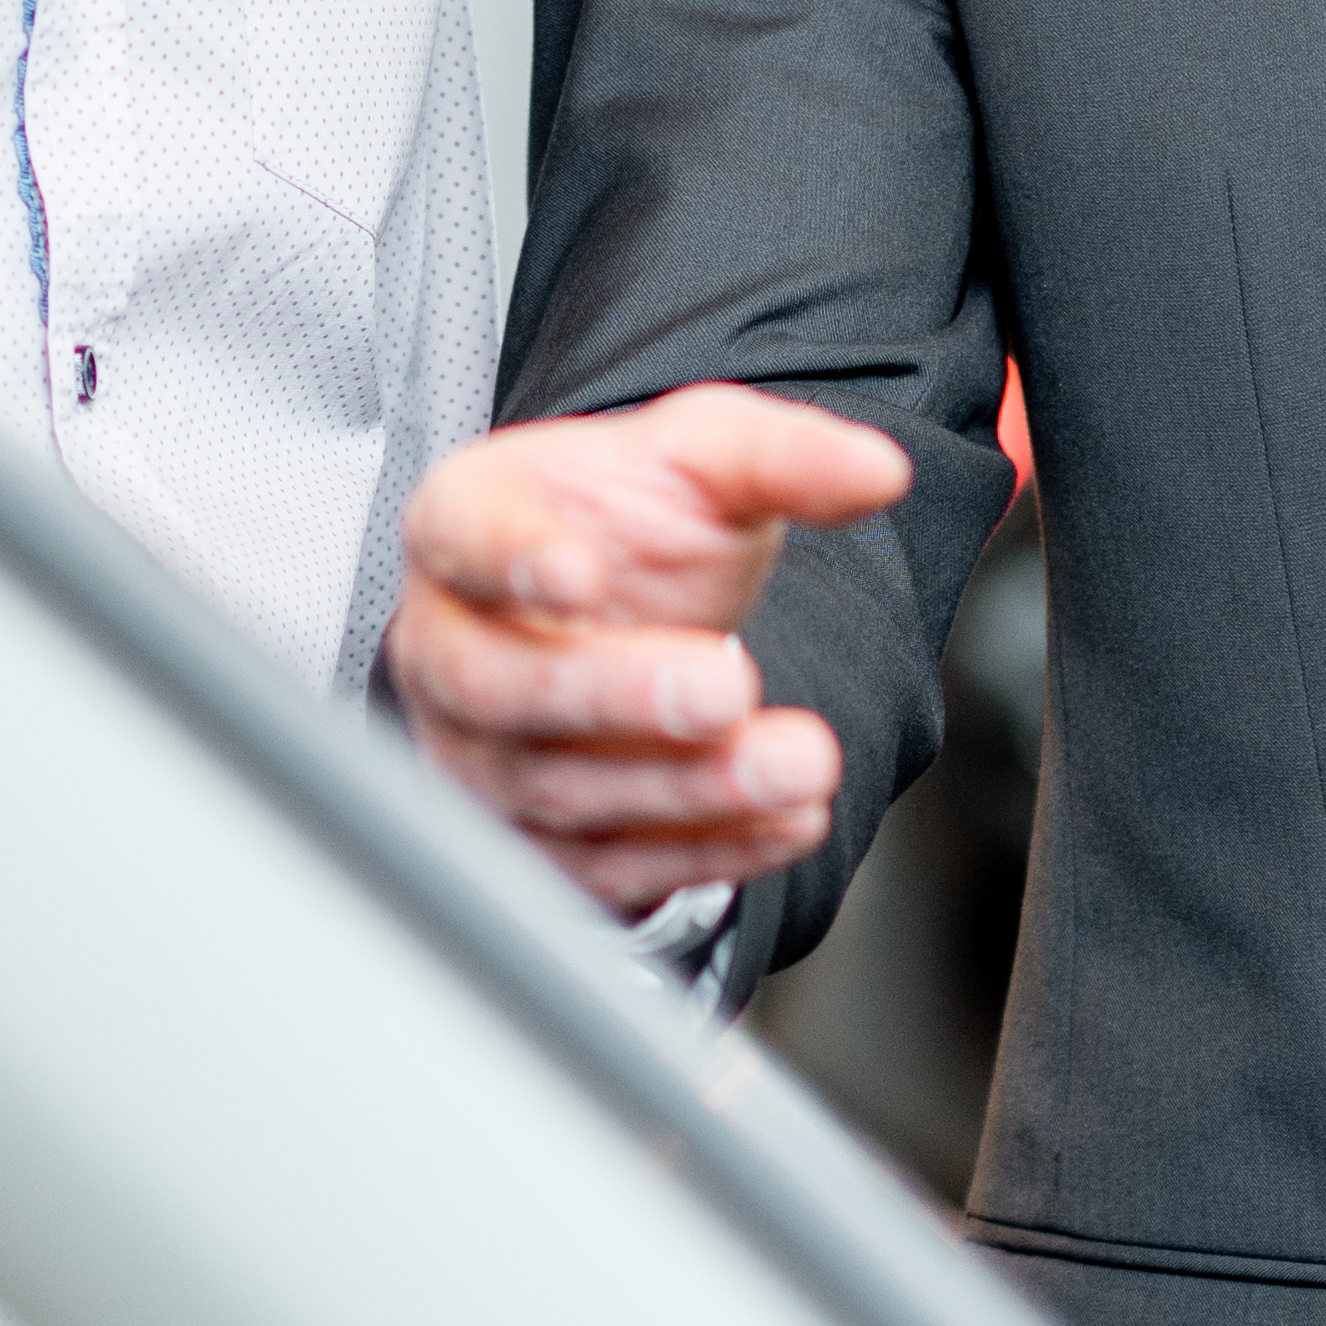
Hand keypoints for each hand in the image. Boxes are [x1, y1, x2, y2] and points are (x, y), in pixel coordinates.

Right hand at [391, 381, 912, 922]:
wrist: (629, 610)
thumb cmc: (632, 523)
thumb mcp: (705, 458)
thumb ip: (780, 457)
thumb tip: (877, 471)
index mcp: (465, 524)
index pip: (465, 539)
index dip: (513, 561)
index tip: (578, 572)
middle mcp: (448, 647)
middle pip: (499, 688)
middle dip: (618, 695)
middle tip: (726, 683)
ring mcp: (480, 755)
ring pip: (556, 794)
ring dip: (686, 788)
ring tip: (796, 763)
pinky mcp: (533, 842)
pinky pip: (604, 869)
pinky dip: (702, 854)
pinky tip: (782, 822)